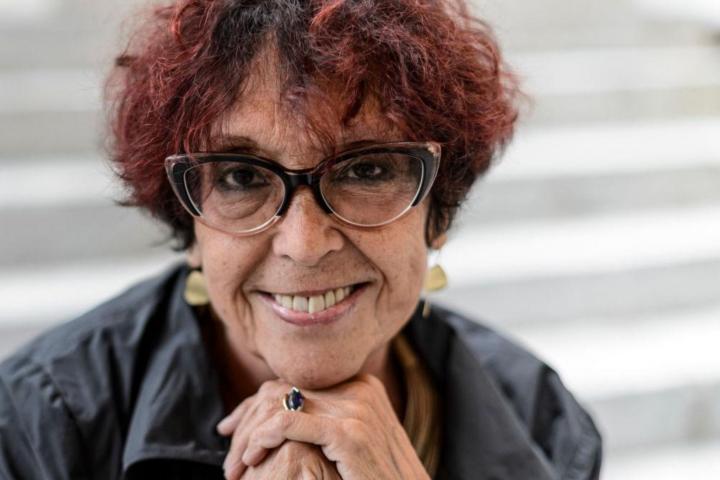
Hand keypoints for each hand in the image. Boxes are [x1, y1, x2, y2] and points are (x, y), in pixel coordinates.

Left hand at [217, 375, 429, 479]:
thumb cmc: (379, 479)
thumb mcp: (355, 442)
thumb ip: (329, 421)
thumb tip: (290, 416)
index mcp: (361, 385)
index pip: (294, 383)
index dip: (258, 402)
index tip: (235, 426)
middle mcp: (359, 388)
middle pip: (282, 390)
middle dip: (248, 415)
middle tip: (226, 437)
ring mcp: (356, 408)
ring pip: (278, 405)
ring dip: (249, 433)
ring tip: (236, 463)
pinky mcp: (349, 432)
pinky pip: (287, 424)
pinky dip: (261, 438)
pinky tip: (251, 458)